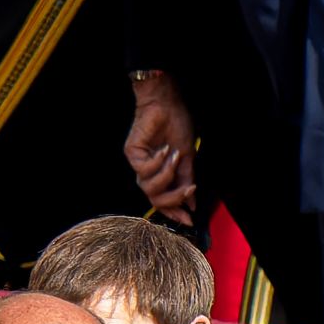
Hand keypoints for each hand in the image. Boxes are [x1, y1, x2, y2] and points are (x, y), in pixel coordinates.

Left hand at [123, 74, 196, 224]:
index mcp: (161, 175)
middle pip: (155, 200)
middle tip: (189, 189)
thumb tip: (192, 203)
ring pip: (149, 187)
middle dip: (173, 199)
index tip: (189, 219)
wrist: (168, 104)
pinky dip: (157, 162)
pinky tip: (165, 149)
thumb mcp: (188, 157)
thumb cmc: (177, 126)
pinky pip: (144, 170)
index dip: (175, 212)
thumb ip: (187, 180)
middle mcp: (147, 173)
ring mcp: (138, 164)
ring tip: (176, 158)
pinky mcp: (132, 154)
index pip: (164, 201)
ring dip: (167, 175)